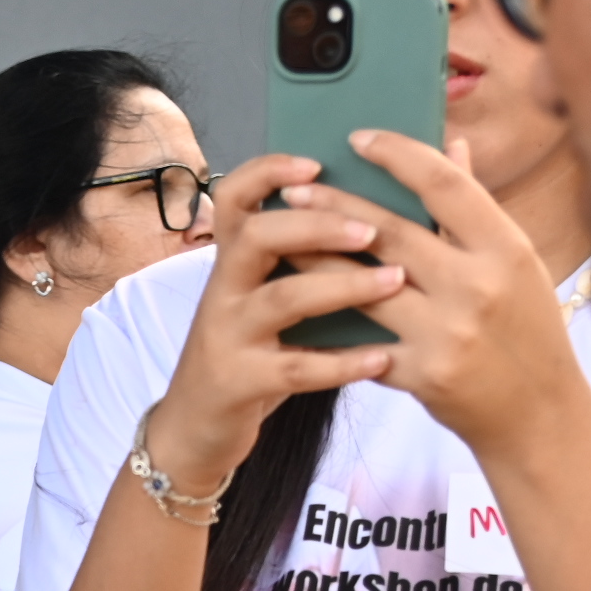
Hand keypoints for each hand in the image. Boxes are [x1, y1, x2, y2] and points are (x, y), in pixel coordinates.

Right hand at [142, 152, 407, 489]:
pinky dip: (343, 361)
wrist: (196, 426)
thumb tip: (377, 207)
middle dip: (318, 225)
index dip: (269, 172)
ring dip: (344, 286)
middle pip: (258, 236)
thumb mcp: (264, 296)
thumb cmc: (251, 350)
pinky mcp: (238, 382)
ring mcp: (227, 335)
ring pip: (282, 298)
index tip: (317, 164)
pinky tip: (383, 356)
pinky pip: (295, 368)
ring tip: (395, 280)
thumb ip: (304, 257)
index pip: (235, 196)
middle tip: (373, 229)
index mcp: (232, 260)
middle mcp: (223, 289)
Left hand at [307, 131, 584, 453]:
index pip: (444, 184)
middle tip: (296, 189)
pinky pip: (362, 343)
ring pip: (364, 286)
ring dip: (317, 259)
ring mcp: (447, 333)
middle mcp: (477, 285)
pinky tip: (297, 304)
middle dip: (336, 207)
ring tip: (283, 238)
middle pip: (392, 232)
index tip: (359, 139)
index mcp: (506, 247)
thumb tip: (454, 147)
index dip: (398, 154)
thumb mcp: (517, 262)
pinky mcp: (422, 375)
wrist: (539, 413)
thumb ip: (477, 208)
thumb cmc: (529, 330)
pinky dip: (329, 323)